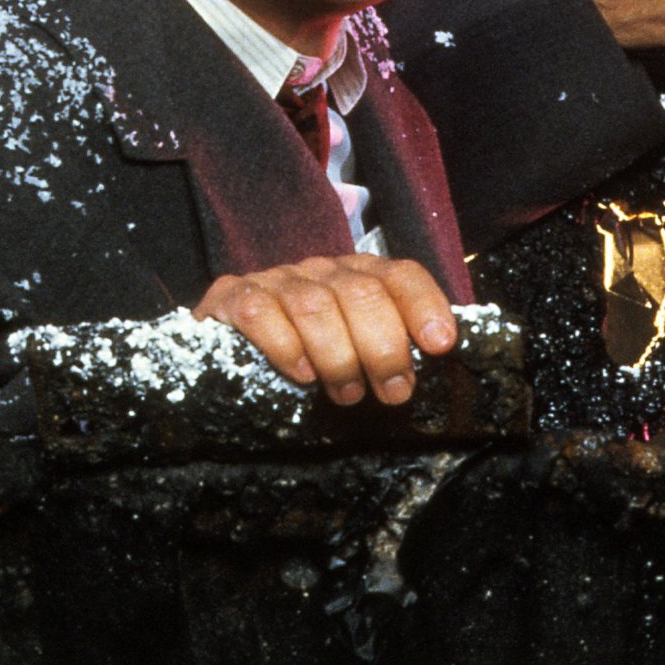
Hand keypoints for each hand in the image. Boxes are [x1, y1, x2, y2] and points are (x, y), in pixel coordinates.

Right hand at [193, 254, 458, 405]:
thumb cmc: (308, 358)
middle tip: (394, 391)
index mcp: (359, 276)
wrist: (224, 352)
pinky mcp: (230, 296)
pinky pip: (260, 313)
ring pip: (315, 305)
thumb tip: (440, 363)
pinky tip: (301, 375)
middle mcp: (320, 271)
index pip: (400, 275)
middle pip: (361, 292)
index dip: (424, 305)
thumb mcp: (356, 350)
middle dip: (384, 346)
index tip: (441, 344)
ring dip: (339, 355)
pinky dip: (286, 346)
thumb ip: (393, 347)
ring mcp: (275, 280)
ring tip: (348, 394)